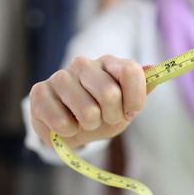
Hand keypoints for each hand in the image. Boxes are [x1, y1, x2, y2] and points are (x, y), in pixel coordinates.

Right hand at [30, 55, 146, 148]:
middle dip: (113, 117)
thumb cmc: (104, 113)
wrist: (71, 127)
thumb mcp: (127, 105)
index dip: (135, 98)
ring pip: (87, 111)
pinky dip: (70, 132)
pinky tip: (67, 125)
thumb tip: (153, 68)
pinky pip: (62, 122)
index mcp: (110, 63)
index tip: (131, 112)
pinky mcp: (39, 92)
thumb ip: (142, 88)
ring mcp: (60, 76)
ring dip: (91, 126)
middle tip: (106, 119)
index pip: (130, 71)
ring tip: (86, 122)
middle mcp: (84, 64)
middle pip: (110, 94)